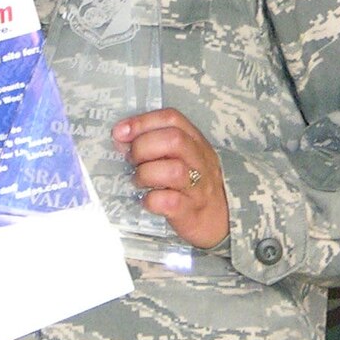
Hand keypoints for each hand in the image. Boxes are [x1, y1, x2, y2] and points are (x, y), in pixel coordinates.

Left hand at [115, 109, 227, 249]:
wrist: (218, 220)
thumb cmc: (192, 184)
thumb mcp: (182, 157)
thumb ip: (158, 144)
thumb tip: (121, 138)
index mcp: (196, 142)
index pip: (172, 119)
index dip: (143, 122)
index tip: (120, 132)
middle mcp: (200, 161)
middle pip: (174, 140)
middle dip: (143, 147)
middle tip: (132, 160)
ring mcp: (198, 187)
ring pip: (174, 170)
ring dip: (146, 173)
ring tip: (139, 181)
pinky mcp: (191, 212)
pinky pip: (170, 201)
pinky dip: (151, 200)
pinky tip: (147, 200)